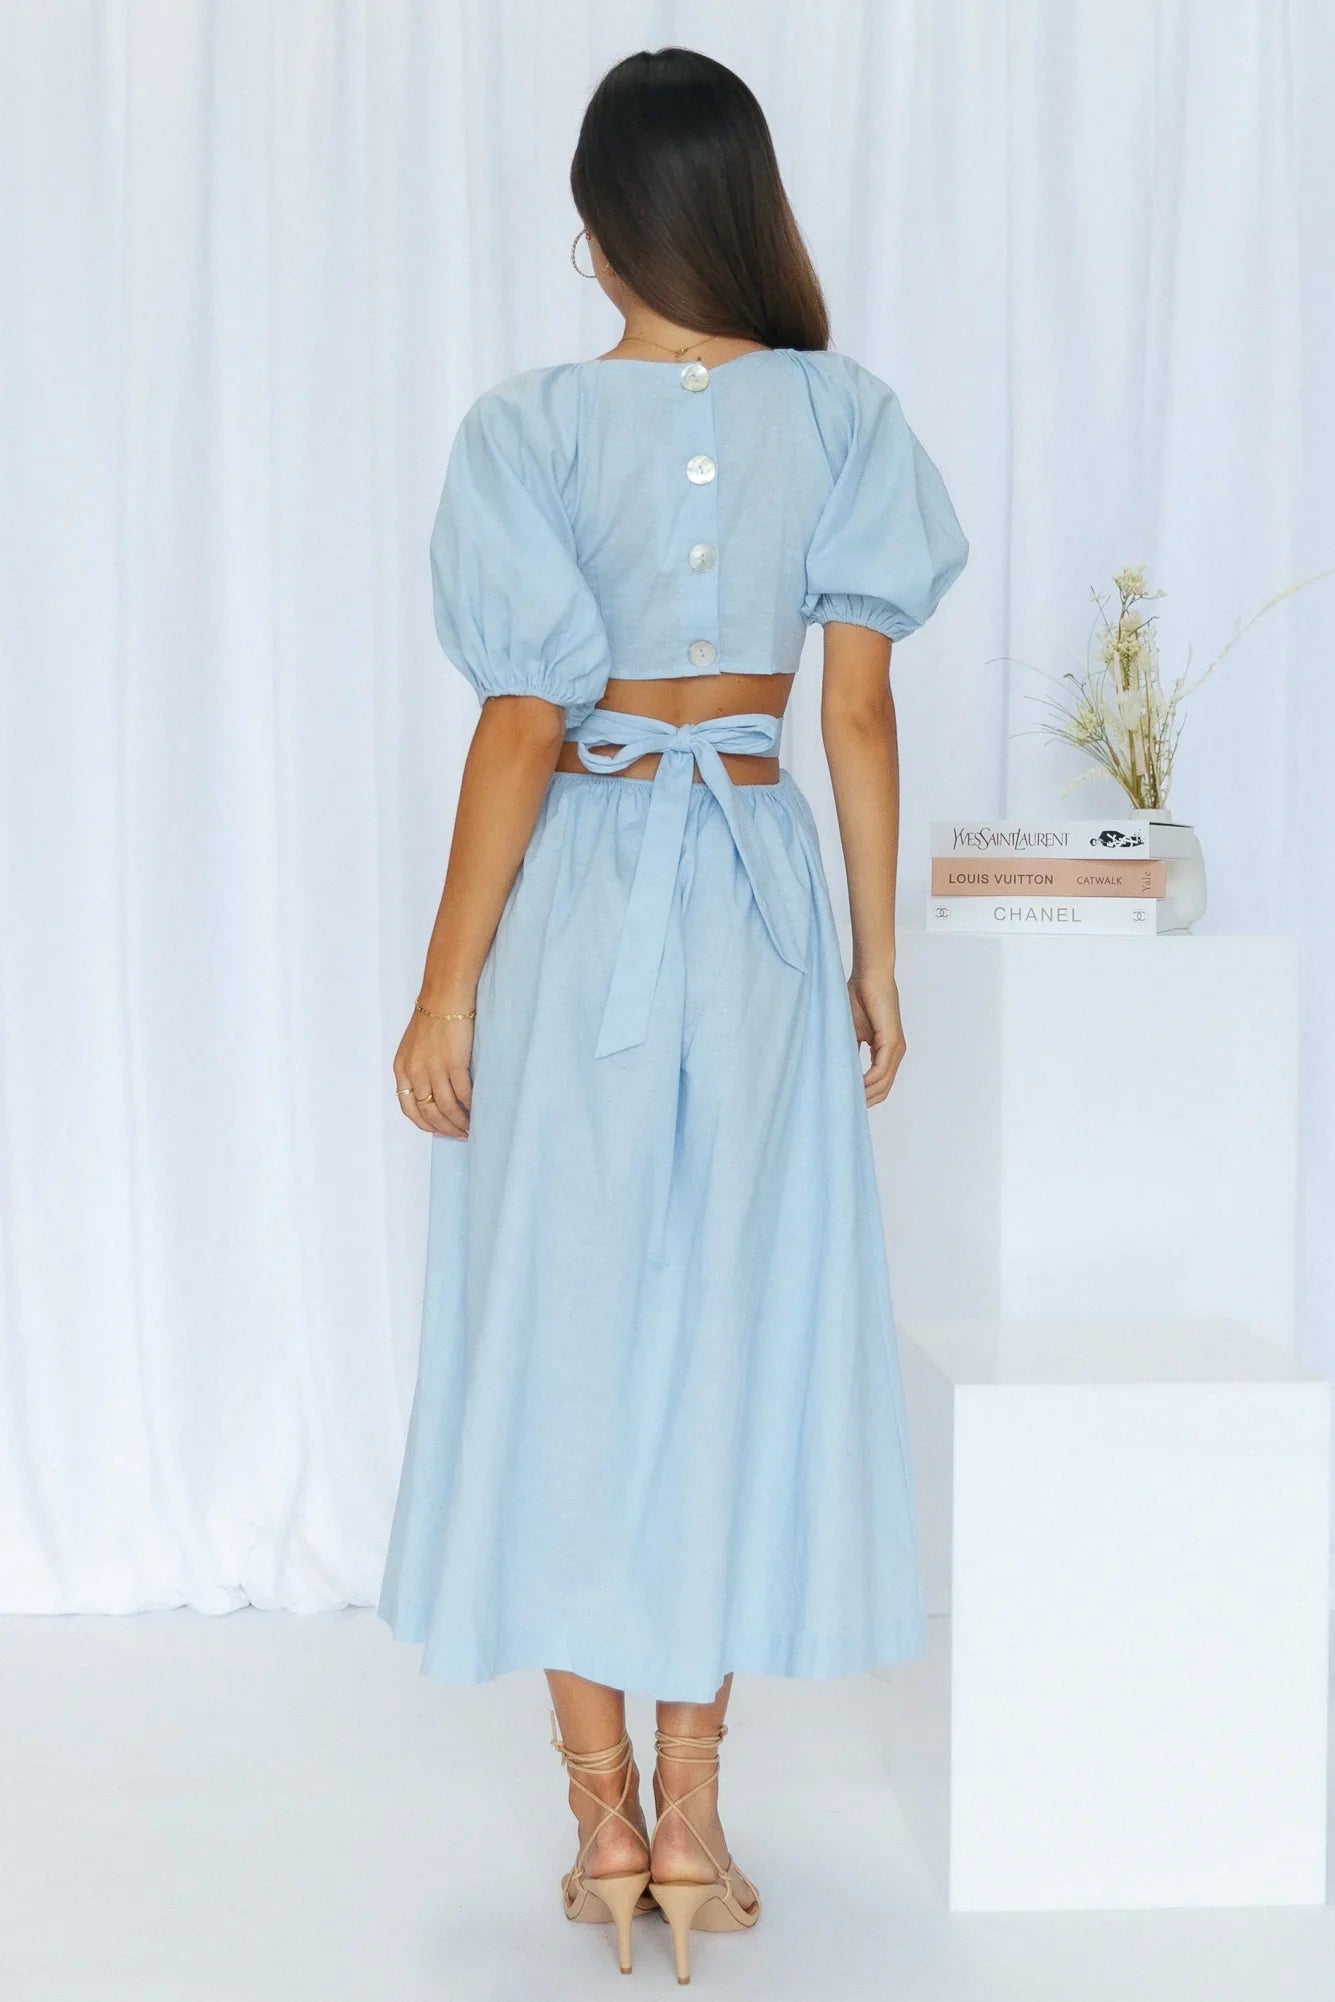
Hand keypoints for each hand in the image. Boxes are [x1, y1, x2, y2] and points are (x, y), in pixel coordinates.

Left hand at [393, 1007, 473, 1139]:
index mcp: (402, 1068)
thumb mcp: (414, 1046)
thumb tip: (432, 1092)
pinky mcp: (454, 1063)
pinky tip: (478, 1111)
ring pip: (446, 1108)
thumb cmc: (433, 1017)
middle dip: (445, 1128)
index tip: (438, 1131)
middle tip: (460, 1135)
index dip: (425, 1124)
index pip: (409, 1108)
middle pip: (429, 1112)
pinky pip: (463, 1094)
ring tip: (471, 1128)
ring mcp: (434, 1069)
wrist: (445, 995)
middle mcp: (415, 1072)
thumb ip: (418, 1069)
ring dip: (459, 1122)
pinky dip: (471, 1107)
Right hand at [847, 972, 905, 1106]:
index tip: (846, 1105)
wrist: (869, 976)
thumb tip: (836, 1071)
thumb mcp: (849, 1031)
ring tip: (844, 1103)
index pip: (879, 1083)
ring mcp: (895, 1048)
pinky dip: (867, 1082)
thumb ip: (847, 1051)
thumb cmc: (858, 998)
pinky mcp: (891, 1042)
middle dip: (864, 1102)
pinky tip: (853, 1088)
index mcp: (886, 1050)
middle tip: (843, 1111)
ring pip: (882, 1084)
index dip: (864, 1096)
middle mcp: (894, 1053)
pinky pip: (880, 1071)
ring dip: (864, 1095)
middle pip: (882, 1089)